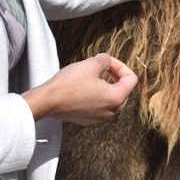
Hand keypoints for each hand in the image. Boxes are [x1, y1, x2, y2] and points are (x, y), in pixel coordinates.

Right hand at [22, 53, 136, 124]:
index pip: (131, 79)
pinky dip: (94, 95)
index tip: (108, 62)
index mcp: (116, 98)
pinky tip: (82, 87)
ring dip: (103, 84)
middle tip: (100, 66)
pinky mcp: (87, 119)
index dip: (121, 66)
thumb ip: (106, 60)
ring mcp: (99, 118)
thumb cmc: (69, 84)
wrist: (47, 101)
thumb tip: (106, 61)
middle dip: (113, 75)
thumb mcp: (91, 64)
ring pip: (109, 97)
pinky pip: (97, 105)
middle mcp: (110, 111)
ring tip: (90, 76)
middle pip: (121, 89)